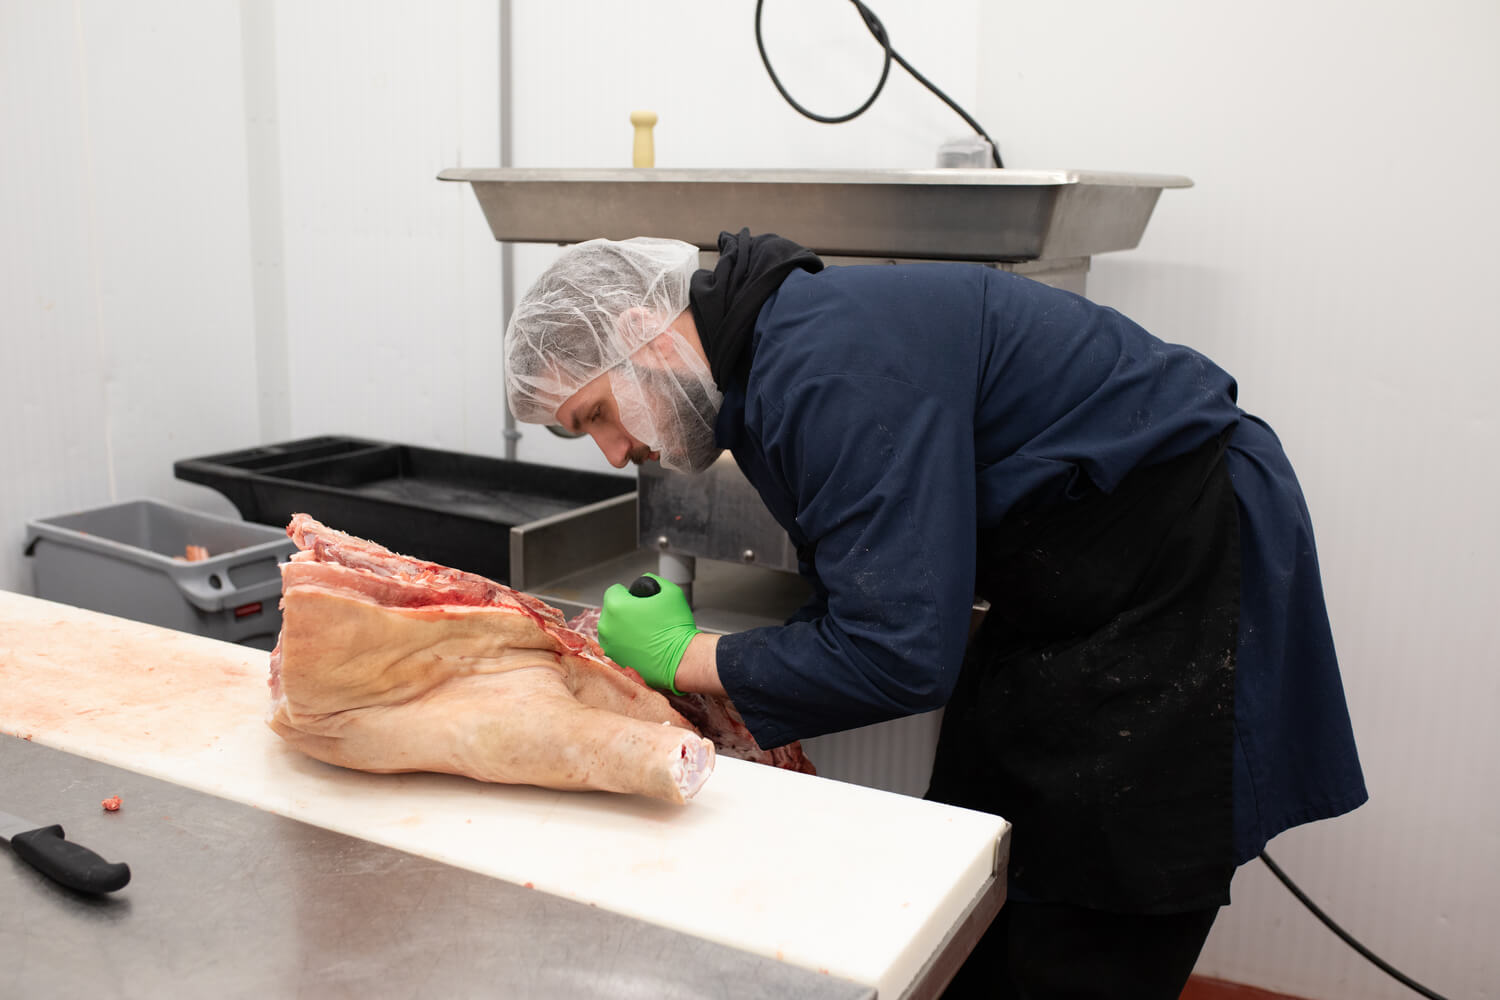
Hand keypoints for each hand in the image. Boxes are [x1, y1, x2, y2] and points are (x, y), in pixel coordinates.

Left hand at [598, 574, 698, 694]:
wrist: (681, 659)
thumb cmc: (675, 627)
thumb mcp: (669, 592)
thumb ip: (653, 580)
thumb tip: (646, 581)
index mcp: (616, 606)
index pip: (614, 591)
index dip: (628, 593)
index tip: (638, 600)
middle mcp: (607, 626)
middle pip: (610, 610)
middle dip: (623, 611)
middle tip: (643, 617)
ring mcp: (609, 645)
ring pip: (611, 629)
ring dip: (622, 628)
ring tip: (643, 632)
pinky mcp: (614, 660)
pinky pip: (616, 646)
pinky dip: (625, 644)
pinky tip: (641, 645)